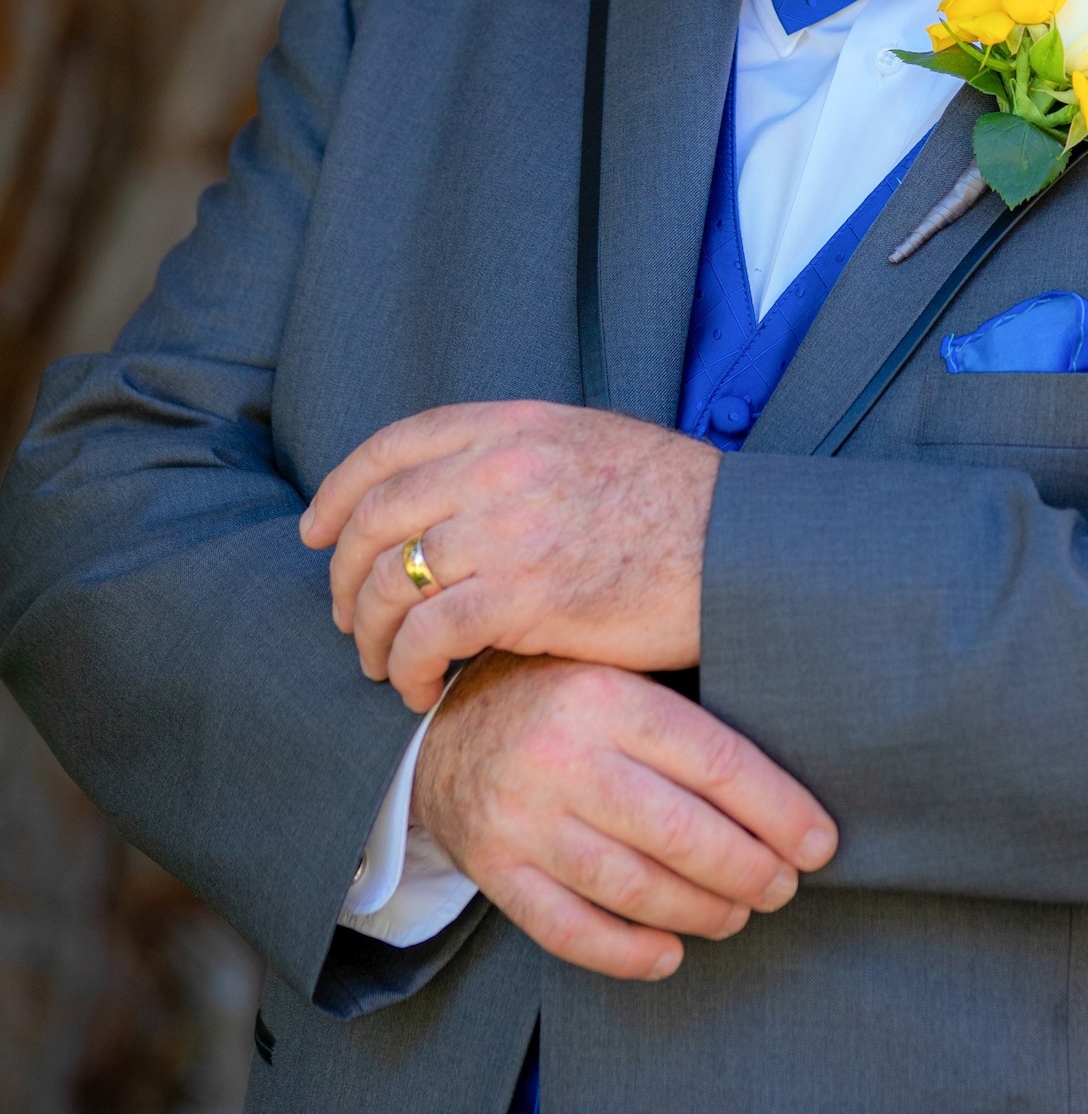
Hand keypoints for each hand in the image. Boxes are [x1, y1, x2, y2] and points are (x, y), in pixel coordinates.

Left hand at [301, 400, 719, 713]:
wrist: (742, 551)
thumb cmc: (680, 507)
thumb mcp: (590, 444)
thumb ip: (517, 454)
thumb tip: (459, 485)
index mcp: (513, 425)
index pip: (393, 447)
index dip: (340, 492)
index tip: (318, 533)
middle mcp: (500, 466)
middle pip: (378, 519)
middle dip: (346, 577)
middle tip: (349, 618)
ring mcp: (509, 530)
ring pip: (395, 582)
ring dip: (373, 633)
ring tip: (384, 666)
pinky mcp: (525, 596)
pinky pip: (431, 634)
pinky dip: (411, 667)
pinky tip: (421, 688)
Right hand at [414, 651, 837, 981]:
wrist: (440, 726)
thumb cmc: (560, 701)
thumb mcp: (616, 674)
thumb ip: (683, 714)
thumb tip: (792, 783)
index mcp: (607, 696)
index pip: (717, 762)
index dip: (780, 813)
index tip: (820, 844)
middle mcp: (560, 755)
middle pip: (680, 833)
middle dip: (748, 872)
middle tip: (782, 887)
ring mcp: (520, 817)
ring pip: (631, 887)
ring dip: (699, 912)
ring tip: (737, 915)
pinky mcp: (492, 867)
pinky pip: (566, 930)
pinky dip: (625, 953)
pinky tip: (670, 956)